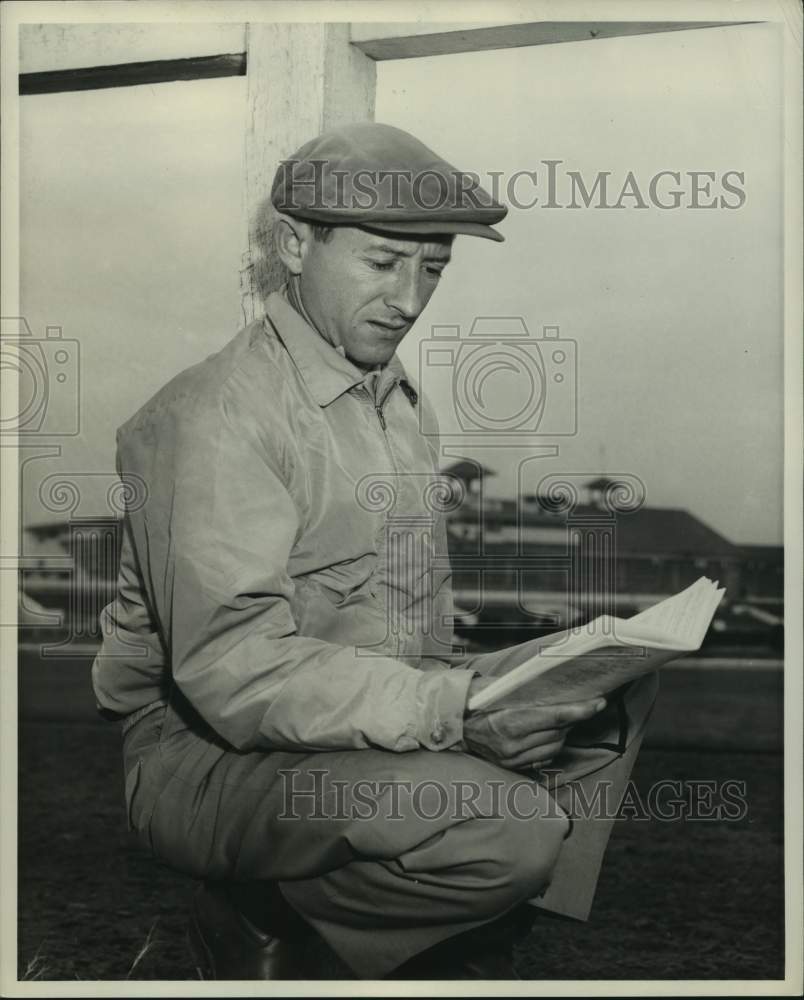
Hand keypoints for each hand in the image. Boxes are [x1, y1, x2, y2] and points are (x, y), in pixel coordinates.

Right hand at [462, 676, 606, 773]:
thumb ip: (523, 688)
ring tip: (562, 718)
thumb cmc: (472, 699)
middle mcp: (513, 744)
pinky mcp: (510, 766)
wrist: (449, 723)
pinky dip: (550, 746)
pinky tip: (547, 734)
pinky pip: (542, 758)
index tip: (599, 703)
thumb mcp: (495, 686)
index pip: (556, 717)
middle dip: (573, 718)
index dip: (581, 710)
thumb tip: (553, 682)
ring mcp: (512, 758)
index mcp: (510, 721)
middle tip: (582, 704)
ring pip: (554, 747)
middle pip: (559, 733)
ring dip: (563, 733)